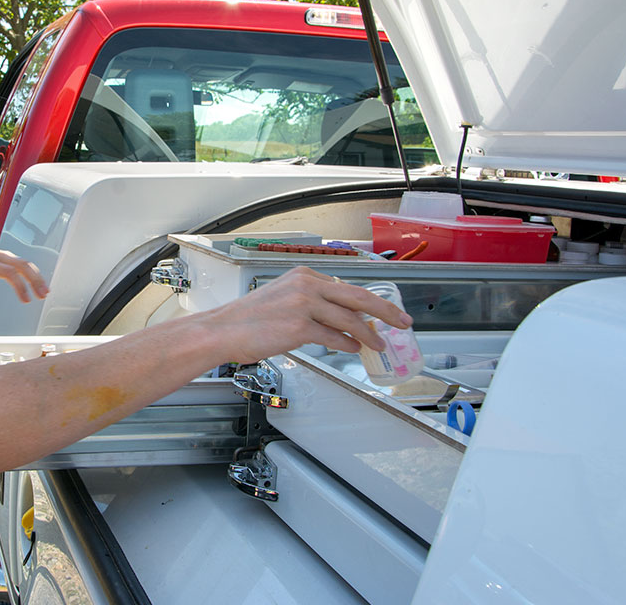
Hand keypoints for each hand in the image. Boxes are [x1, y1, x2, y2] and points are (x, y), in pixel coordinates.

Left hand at [0, 243, 48, 302]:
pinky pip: (22, 262)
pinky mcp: (5, 256)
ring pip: (24, 262)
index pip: (9, 273)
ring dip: (36, 276)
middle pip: (22, 265)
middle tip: (43, 294)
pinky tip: (37, 281)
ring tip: (44, 291)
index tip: (26, 299)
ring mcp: (2, 254)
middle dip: (35, 279)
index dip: (20, 286)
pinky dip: (32, 272)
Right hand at [201, 267, 412, 364]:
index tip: (383, 310)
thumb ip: (312, 305)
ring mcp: (304, 305)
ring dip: (369, 335)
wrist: (222, 330)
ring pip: (350, 319)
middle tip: (402, 321)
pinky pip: (334, 337)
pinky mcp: (300, 327)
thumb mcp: (282, 299)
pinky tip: (354, 349)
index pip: (346, 287)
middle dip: (385, 310)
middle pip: (358, 297)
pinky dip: (348, 345)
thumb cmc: (247, 320)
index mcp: (303, 275)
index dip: (369, 301)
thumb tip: (340, 324)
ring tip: (379, 345)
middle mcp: (306, 285)